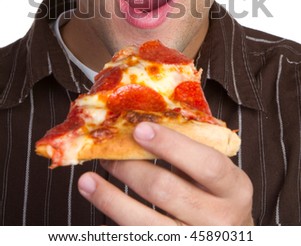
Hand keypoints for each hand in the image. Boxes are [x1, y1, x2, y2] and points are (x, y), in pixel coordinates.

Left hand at [78, 122, 253, 225]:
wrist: (230, 239)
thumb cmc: (218, 197)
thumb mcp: (217, 173)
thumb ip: (190, 151)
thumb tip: (142, 124)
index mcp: (235, 189)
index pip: (206, 164)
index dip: (171, 145)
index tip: (139, 128)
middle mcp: (221, 220)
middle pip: (168, 192)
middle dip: (131, 169)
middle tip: (106, 153)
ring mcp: (196, 243)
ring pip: (146, 225)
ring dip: (111, 199)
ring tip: (88, 181)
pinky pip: (140, 240)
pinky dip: (117, 223)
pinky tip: (102, 209)